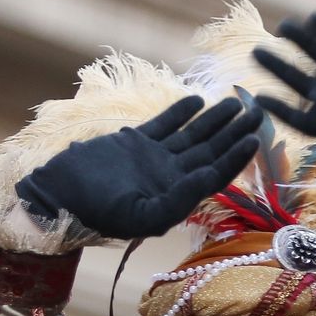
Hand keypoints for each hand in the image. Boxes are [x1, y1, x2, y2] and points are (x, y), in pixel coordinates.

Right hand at [15, 96, 260, 238]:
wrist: (58, 196)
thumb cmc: (99, 214)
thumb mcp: (144, 216)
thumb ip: (181, 198)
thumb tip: (211, 175)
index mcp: (179, 194)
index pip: (216, 173)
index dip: (237, 157)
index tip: (254, 138)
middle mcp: (172, 175)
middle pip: (211, 149)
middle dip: (234, 132)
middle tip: (258, 112)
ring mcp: (155, 157)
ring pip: (192, 134)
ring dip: (214, 119)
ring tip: (235, 101)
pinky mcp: (134, 142)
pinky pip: (164, 124)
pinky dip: (180, 112)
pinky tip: (198, 100)